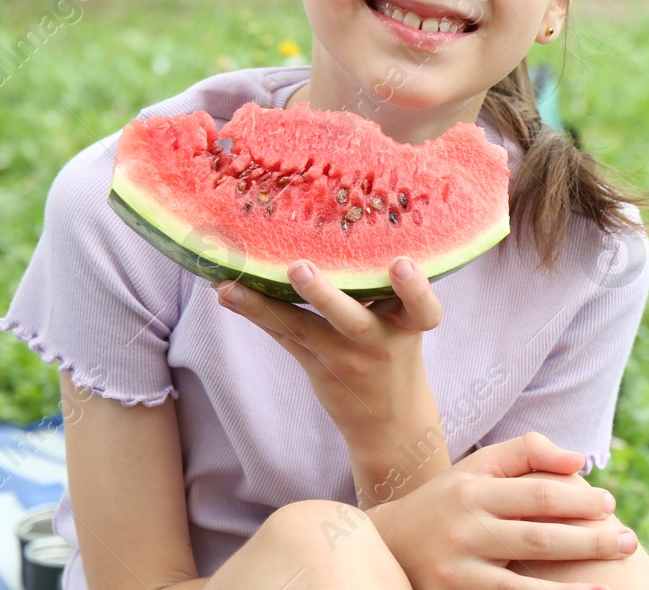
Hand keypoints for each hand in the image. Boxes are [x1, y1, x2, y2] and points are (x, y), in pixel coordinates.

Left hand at [216, 255, 443, 446]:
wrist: (390, 422)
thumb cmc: (396, 352)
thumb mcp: (403, 322)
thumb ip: (382, 284)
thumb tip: (341, 226)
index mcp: (408, 325)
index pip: (422, 309)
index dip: (415, 288)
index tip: (401, 263)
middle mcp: (378, 342)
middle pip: (352, 321)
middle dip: (325, 296)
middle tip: (299, 268)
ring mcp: (344, 358)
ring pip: (302, 330)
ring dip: (265, 306)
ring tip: (232, 287)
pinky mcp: (316, 366)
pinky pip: (282, 336)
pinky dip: (254, 311)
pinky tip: (226, 294)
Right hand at [368, 431, 638, 589]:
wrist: (388, 545)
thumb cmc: (447, 502)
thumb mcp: (477, 469)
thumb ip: (526, 453)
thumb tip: (577, 461)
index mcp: (475, 490)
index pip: (538, 494)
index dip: (579, 499)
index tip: (610, 504)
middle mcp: (465, 528)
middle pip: (540, 537)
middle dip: (589, 540)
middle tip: (628, 542)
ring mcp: (458, 569)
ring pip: (524, 583)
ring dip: (572, 588)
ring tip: (610, 587)